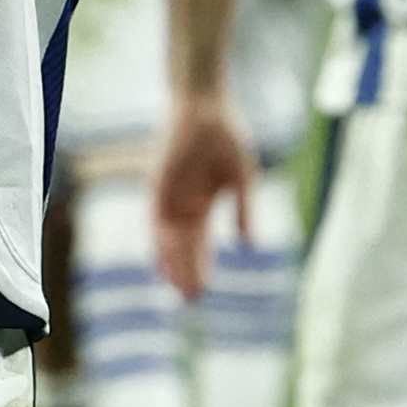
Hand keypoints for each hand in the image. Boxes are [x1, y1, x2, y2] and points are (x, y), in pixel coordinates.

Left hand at [152, 88, 254, 296]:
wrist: (206, 107)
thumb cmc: (226, 137)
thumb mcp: (242, 179)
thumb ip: (245, 210)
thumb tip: (250, 245)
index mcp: (202, 204)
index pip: (201, 244)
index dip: (202, 266)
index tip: (204, 289)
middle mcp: (182, 205)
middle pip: (183, 247)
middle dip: (187, 272)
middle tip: (191, 300)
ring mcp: (168, 196)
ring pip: (167, 240)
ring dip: (173, 264)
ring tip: (179, 289)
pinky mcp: (157, 186)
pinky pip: (156, 221)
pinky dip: (160, 243)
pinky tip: (163, 262)